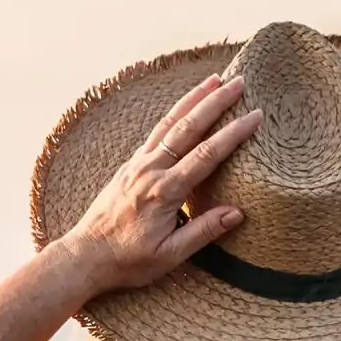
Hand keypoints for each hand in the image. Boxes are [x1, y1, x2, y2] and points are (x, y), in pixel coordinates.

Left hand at [50, 74, 262, 297]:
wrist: (85, 256)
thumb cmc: (127, 261)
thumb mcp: (169, 255)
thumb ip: (202, 231)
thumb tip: (237, 213)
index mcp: (164, 192)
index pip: (207, 154)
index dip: (233, 133)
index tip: (256, 115)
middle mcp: (150, 170)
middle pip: (188, 126)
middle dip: (216, 102)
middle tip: (239, 82)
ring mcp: (138, 164)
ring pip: (169, 123)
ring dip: (193, 98)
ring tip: (214, 79)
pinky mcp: (130, 165)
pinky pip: (155, 132)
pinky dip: (173, 114)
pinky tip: (184, 105)